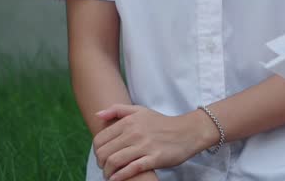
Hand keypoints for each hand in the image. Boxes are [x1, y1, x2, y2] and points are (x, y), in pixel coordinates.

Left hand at [92, 104, 215, 179]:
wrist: (187, 131)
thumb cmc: (162, 123)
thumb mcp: (140, 110)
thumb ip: (117, 110)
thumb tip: (97, 115)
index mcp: (128, 121)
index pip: (100, 139)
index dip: (96, 151)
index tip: (101, 157)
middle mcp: (134, 133)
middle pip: (105, 152)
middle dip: (100, 163)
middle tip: (104, 167)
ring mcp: (144, 146)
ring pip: (115, 161)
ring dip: (107, 172)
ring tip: (109, 175)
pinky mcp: (154, 158)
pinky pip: (132, 169)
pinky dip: (120, 176)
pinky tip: (116, 179)